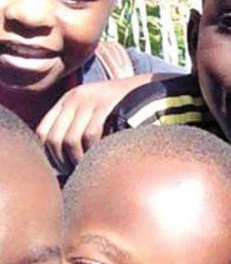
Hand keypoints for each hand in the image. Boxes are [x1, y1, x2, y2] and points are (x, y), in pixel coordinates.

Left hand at [35, 74, 161, 174]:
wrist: (155, 89)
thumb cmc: (129, 109)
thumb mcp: (98, 112)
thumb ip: (81, 127)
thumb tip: (63, 159)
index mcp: (69, 100)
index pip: (43, 132)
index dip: (49, 155)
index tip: (63, 169)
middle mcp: (75, 98)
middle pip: (54, 138)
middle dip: (62, 162)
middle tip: (77, 174)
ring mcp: (90, 100)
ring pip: (70, 140)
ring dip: (77, 160)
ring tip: (89, 169)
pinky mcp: (106, 105)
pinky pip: (90, 135)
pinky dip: (92, 152)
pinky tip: (101, 160)